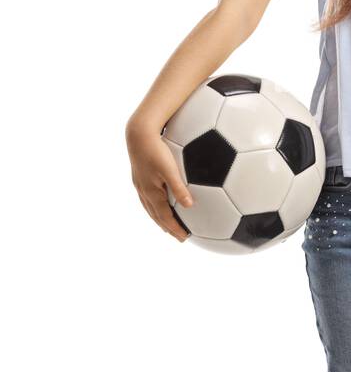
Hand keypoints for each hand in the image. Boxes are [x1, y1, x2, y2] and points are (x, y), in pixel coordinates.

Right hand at [126, 121, 194, 242]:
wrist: (138, 133)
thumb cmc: (156, 149)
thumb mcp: (170, 168)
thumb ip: (179, 187)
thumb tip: (189, 205)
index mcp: (151, 192)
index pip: (164, 217)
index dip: (174, 228)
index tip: (184, 238)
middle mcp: (143, 191)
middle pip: (156, 215)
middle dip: (167, 227)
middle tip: (178, 237)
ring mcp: (140, 184)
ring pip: (150, 207)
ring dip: (160, 218)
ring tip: (169, 225)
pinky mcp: (139, 176)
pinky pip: (148, 197)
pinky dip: (155, 206)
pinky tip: (160, 202)